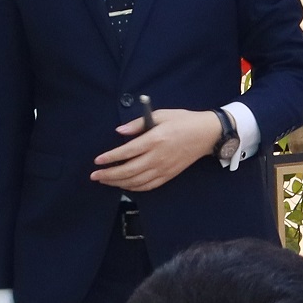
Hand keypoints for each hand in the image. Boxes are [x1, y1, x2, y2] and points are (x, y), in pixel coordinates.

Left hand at [92, 107, 222, 193]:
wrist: (206, 134)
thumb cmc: (183, 121)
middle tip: (95, 175)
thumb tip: (120, 131)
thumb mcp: (161, 115)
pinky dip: (134, 188)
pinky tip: (124, 186)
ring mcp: (164, 168)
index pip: (127, 152)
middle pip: (129, 170)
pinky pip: (148, 186)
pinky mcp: (169, 175)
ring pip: (137, 181)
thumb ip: (138, 124)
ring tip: (105, 180)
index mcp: (155, 139)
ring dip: (118, 182)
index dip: (110, 157)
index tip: (98, 161)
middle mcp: (158, 156)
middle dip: (109, 174)